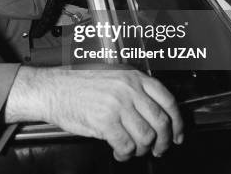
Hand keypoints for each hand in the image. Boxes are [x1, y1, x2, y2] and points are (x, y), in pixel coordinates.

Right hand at [6, 66, 183, 161]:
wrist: (52, 89)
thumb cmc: (77, 84)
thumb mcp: (111, 76)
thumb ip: (133, 89)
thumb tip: (154, 112)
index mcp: (133, 76)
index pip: (167, 100)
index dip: (177, 121)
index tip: (178, 133)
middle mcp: (128, 89)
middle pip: (161, 121)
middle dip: (164, 141)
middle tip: (160, 149)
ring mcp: (117, 105)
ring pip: (146, 136)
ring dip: (142, 149)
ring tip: (133, 150)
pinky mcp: (105, 121)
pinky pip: (126, 145)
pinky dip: (126, 154)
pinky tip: (119, 152)